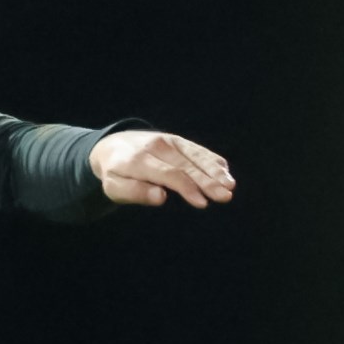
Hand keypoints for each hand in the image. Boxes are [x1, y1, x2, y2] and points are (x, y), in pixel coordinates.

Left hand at [92, 130, 236, 207]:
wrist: (112, 145)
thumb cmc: (116, 174)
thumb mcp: (114, 187)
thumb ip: (135, 192)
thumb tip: (161, 197)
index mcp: (138, 160)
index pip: (168, 174)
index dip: (187, 188)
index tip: (202, 203)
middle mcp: (156, 147)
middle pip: (186, 165)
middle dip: (208, 181)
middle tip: (225, 196)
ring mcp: (169, 141)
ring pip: (196, 156)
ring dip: (215, 170)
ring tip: (230, 185)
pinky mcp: (178, 141)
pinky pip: (198, 150)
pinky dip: (212, 160)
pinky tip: (226, 172)